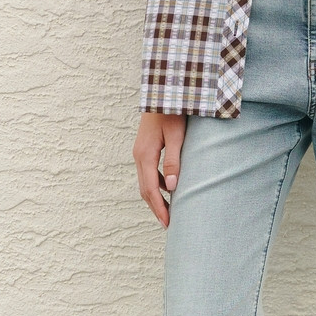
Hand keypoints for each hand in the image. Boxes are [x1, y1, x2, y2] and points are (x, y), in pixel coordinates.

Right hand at [132, 112, 186, 228]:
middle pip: (145, 189)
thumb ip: (174, 161)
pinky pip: (148, 173)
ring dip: (155, 198)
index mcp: (145, 155)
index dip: (159, 208)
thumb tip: (171, 187)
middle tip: (168, 224)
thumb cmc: (172, 111)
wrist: (163, 91)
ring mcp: (140, 152)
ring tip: (168, 212)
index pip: (151, 189)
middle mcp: (139, 155)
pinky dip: (156, 186)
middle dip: (156, 208)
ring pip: (145, 182)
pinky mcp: (144, 149)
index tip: (168, 223)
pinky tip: (169, 190)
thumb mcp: (177, 136)